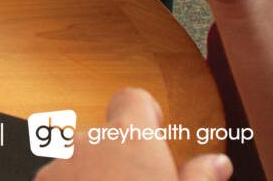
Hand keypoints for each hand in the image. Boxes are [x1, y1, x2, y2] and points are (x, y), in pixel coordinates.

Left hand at [38, 89, 232, 178]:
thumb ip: (199, 180)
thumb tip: (217, 162)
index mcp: (130, 140)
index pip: (133, 100)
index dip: (145, 114)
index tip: (156, 132)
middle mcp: (87, 144)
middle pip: (106, 140)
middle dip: (121, 162)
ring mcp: (55, 168)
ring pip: (80, 167)